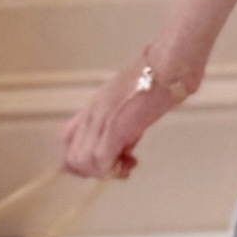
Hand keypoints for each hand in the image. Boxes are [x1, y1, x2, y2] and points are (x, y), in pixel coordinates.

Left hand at [60, 52, 195, 178]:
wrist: (169, 64)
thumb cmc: (160, 79)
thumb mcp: (133, 104)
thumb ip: (124, 127)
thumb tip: (126, 147)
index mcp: (94, 106)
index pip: (67, 140)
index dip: (81, 160)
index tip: (104, 163)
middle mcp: (91, 114)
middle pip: (71, 158)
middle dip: (92, 171)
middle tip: (117, 167)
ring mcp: (101, 120)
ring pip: (82, 162)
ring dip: (103, 172)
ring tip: (126, 165)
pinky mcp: (115, 128)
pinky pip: (101, 160)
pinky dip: (112, 169)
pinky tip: (130, 163)